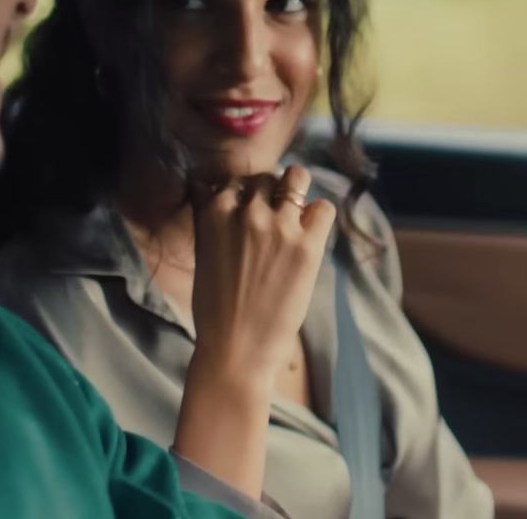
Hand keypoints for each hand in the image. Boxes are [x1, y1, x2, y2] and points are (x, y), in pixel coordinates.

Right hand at [186, 165, 337, 386]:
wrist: (235, 349)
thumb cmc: (215, 310)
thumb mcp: (203, 254)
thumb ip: (212, 220)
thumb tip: (214, 192)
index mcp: (214, 212)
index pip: (235, 179)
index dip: (244, 193)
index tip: (249, 210)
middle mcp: (246, 211)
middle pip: (266, 177)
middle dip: (271, 193)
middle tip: (275, 218)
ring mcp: (278, 226)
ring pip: (296, 178)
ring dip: (297, 192)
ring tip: (297, 215)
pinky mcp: (306, 246)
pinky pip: (323, 208)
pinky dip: (319, 216)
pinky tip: (311, 235)